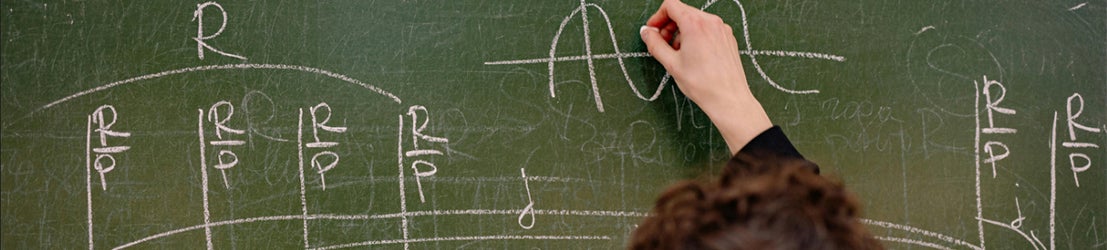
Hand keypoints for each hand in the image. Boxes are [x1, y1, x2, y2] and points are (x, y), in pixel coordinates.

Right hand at [640, 0, 771, 154]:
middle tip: (663, 44)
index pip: (670, 5)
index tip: (653, 31)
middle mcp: (711, 22)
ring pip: (695, 20)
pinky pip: (707, 29)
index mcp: (695, 24)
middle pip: (683, 11)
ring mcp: (722, 29)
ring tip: (678, 53)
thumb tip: (646, 32)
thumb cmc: (702, 84)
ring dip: (682, 31)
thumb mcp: (671, 63)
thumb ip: (655, 44)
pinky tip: (693, 55)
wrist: (728, 98)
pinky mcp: (728, 37)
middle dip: (669, 25)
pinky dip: (696, 36)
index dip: (657, 17)